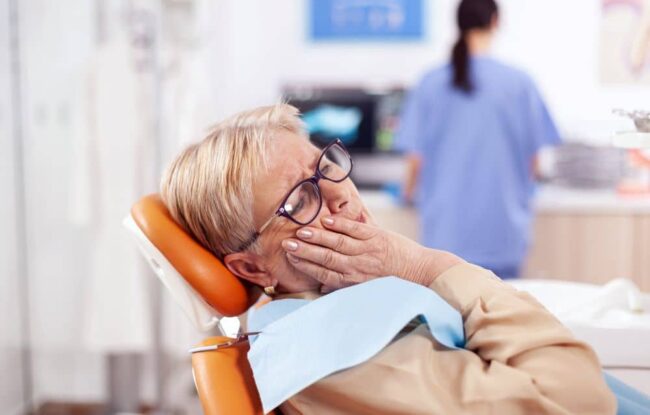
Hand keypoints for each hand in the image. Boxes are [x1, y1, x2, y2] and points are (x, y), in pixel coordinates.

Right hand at [281, 216, 459, 291]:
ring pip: (338, 243)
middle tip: (287, 244)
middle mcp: (358, 267)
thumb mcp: (365, 289)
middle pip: (326, 258)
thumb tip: (321, 289)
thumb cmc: (391, 282)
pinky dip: (341, 225)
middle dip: (306, 251)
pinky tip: (327, 220)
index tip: (291, 257)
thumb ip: (342, 286)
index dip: (306, 264)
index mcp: (353, 281)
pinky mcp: (378, 237)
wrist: (421, 273)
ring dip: (318, 237)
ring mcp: (367, 251)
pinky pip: (356, 230)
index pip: (324, 272)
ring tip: (301, 231)